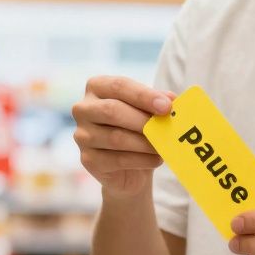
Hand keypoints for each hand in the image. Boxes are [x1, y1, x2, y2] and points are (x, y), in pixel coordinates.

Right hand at [72, 76, 173, 198]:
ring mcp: (82, 135)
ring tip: (164, 146)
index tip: (167, 106)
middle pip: (112, 110)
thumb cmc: (138, 130)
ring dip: (145, 143)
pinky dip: (142, 160)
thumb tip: (172, 99)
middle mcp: (83, 109)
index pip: (119, 86)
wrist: (129, 169)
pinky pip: (117, 159)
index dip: (144, 95)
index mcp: (97, 87)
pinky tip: (156, 159)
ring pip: (116, 137)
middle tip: (166, 127)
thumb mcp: (148, 111)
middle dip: (143, 120)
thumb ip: (158, 102)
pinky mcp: (88, 159)